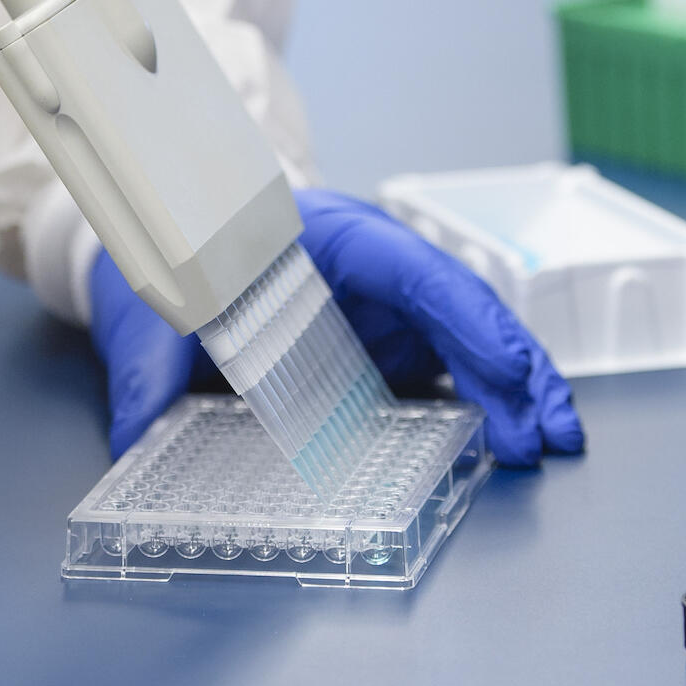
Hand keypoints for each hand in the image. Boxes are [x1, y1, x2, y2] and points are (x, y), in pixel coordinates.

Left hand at [89, 189, 585, 466]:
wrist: (172, 242)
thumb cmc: (178, 252)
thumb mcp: (155, 302)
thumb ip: (150, 366)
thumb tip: (137, 432)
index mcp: (332, 238)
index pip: (416, 270)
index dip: (468, 320)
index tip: (507, 368)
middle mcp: (377, 271)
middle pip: (463, 310)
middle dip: (515, 368)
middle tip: (548, 434)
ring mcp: (387, 310)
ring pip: (468, 342)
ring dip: (513, 391)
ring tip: (547, 443)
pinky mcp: (385, 348)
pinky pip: (443, 372)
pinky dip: (480, 407)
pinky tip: (505, 446)